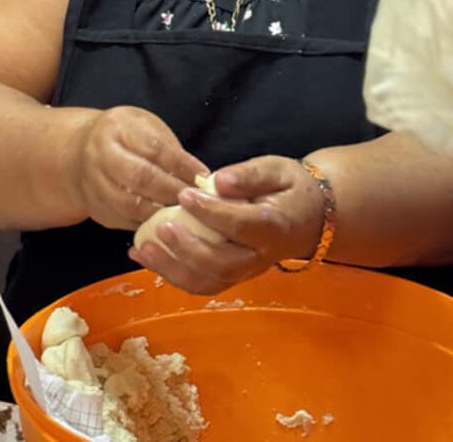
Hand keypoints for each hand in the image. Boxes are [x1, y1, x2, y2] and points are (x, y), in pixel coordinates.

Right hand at [70, 105, 207, 229]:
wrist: (76, 153)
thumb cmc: (123, 137)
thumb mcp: (143, 127)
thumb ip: (168, 149)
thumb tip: (200, 177)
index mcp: (115, 128)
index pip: (153, 148)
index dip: (181, 164)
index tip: (204, 176)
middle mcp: (99, 155)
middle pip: (140, 177)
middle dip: (173, 191)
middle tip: (198, 200)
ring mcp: (94, 185)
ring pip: (131, 205)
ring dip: (163, 212)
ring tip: (187, 215)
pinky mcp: (98, 210)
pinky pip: (127, 222)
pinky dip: (151, 226)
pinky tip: (170, 225)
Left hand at [127, 155, 324, 294]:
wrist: (310, 216)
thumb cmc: (288, 189)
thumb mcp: (276, 170)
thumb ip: (248, 175)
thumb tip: (219, 181)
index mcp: (273, 228)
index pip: (239, 225)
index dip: (210, 212)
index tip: (183, 194)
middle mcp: (259, 257)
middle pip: (222, 264)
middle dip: (187, 248)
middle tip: (160, 226)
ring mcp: (245, 271)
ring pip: (207, 281)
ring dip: (172, 268)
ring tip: (142, 248)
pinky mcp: (231, 275)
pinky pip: (200, 283)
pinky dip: (170, 273)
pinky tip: (143, 256)